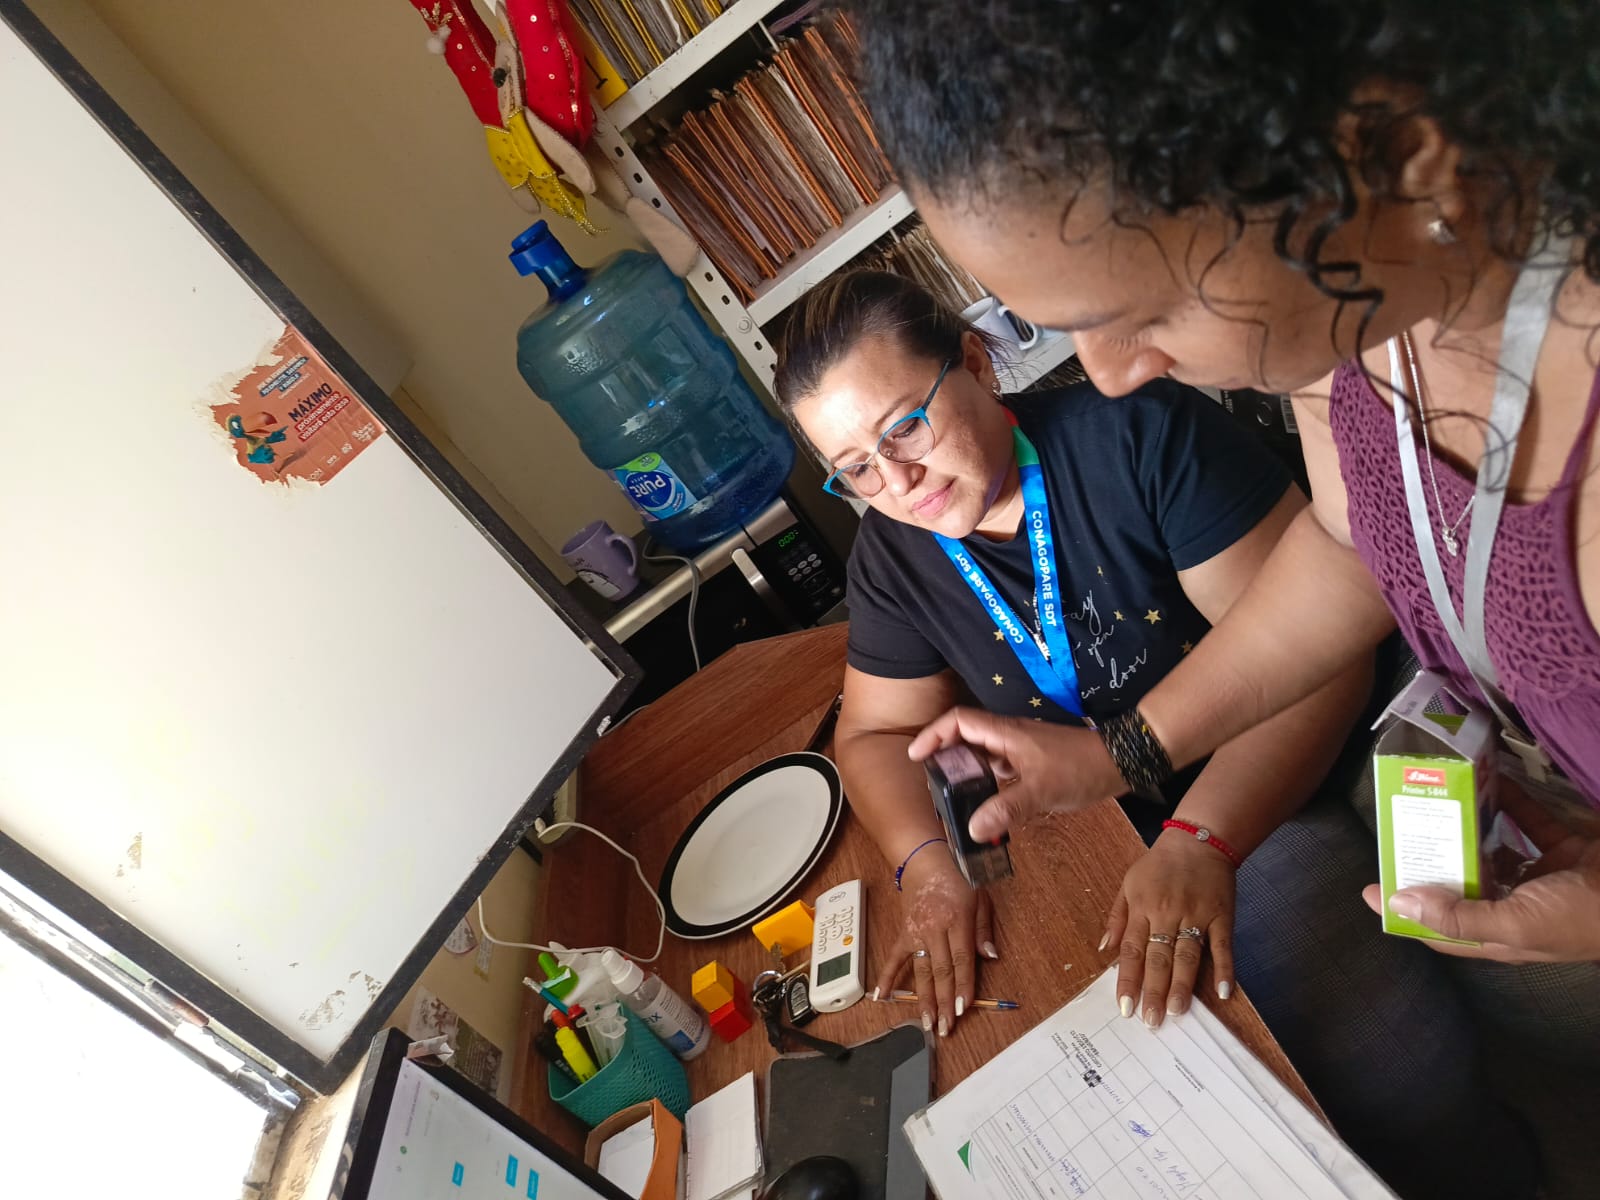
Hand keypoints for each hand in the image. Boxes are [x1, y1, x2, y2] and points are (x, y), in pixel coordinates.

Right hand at [874, 850, 996, 1036]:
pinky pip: (894, 958)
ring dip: (924, 998)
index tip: (962, 1010)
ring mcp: (916, 932)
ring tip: (926, 1022)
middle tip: (945, 1028)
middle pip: (941, 971)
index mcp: (957, 921)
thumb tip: (990, 957)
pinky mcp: (903, 932)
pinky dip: (887, 977)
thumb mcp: (980, 898)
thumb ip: (984, 929)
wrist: (925, 860)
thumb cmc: (958, 877)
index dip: (962, 986)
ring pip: (921, 970)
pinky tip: (881, 997)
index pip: (961, 960)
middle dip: (944, 1002)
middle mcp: (935, 929)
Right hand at [907, 707, 1124, 840]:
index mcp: (1005, 733)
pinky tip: (987, 803)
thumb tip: (972, 829)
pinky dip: (987, 781)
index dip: (933, 735)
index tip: (917, 757)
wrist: (1120, 762)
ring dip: (965, 770)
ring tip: (953, 796)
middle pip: (965, 736)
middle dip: (944, 755)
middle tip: (932, 783)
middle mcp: (1008, 736)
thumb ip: (1006, 809)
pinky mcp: (1032, 762)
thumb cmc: (1079, 768)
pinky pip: (999, 767)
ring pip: (983, 754)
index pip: (958, 721)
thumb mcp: (1041, 790)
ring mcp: (1021, 749)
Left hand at [1104, 830, 1236, 1026]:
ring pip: (1186, 955)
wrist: (1199, 840)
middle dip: (1152, 991)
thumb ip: (1117, 917)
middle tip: (1150, 1021)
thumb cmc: (1159, 865)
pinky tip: (1223, 992)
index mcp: (1142, 908)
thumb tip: (1105, 949)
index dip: (1128, 980)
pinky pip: (1222, 946)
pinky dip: (1224, 969)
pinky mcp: (1221, 916)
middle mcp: (1167, 913)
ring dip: (1181, 985)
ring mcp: (1196, 915)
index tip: (1125, 1008)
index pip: (1132, 950)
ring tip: (1175, 1011)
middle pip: (1158, 957)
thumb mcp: (1128, 884)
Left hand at [1362, 786, 1599, 961]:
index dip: (1404, 912)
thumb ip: (1457, 915)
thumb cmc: (1584, 917)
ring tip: (1437, 796)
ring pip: (1492, 849)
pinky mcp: (1565, 848)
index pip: (1440, 928)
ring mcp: (1542, 877)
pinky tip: (1489, 778)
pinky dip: (1511, 801)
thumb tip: (1396, 902)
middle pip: (1461, 882)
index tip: (1368, 886)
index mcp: (1501, 934)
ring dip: (1467, 825)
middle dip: (1433, 857)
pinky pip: (1529, 821)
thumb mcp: (1518, 924)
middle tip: (1403, 823)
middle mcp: (1515, 906)